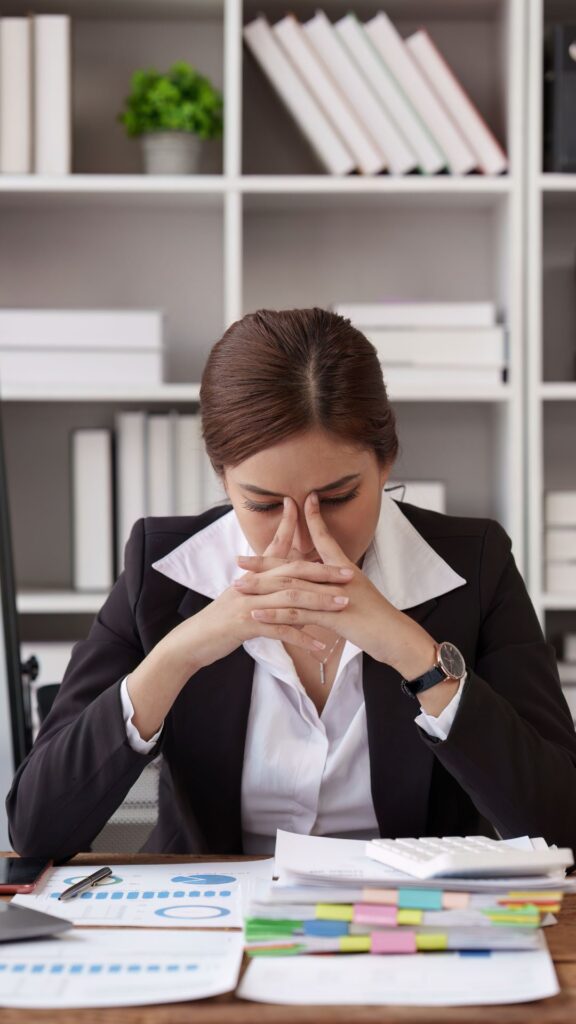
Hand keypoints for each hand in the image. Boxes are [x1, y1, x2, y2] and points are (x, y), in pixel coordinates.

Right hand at [164, 496, 353, 671]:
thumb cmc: (220, 621)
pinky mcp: (244, 625)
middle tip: (349, 574)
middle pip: (292, 572)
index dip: (291, 527)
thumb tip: (290, 586)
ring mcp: (248, 603)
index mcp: (252, 576)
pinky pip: (279, 629)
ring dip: (319, 602)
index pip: (275, 547)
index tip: (312, 514)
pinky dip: (301, 636)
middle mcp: (251, 584)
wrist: (192, 641)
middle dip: (323, 572)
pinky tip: (320, 645)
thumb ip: (265, 588)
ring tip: (343, 605)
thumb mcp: (243, 598)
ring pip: (289, 598)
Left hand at [236, 492, 436, 675]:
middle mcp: (338, 578)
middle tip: (239, 559)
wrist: (398, 637)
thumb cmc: (379, 620)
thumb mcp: (358, 596)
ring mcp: (334, 596)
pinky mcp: (333, 616)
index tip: (297, 502)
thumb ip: (339, 586)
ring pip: (291, 588)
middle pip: (295, 565)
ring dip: (262, 587)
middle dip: (265, 562)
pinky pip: (299, 614)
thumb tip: (326, 582)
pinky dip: (275, 613)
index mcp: (344, 569)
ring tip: (238, 586)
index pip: (325, 538)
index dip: (312, 519)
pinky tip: (256, 614)